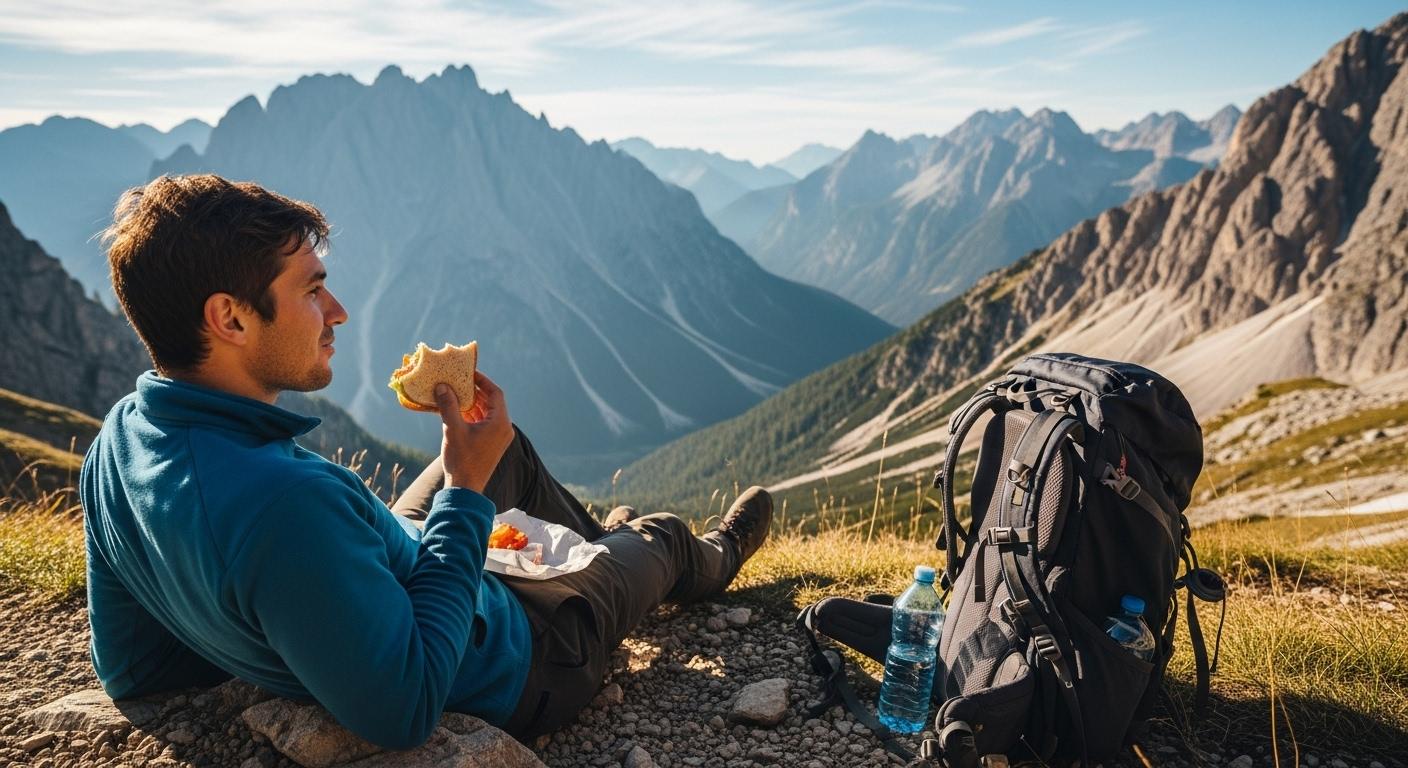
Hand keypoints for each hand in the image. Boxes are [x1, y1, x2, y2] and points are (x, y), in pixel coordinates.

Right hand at [435, 371, 512, 493]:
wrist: (465, 489)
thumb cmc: (461, 459)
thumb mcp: (453, 429)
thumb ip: (449, 405)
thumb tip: (443, 386)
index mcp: (500, 423)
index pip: (495, 393)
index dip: (482, 380)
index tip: (468, 372)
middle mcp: (504, 428)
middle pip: (492, 401)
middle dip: (475, 391)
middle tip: (459, 380)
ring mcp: (499, 438)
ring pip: (487, 413)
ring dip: (473, 403)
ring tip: (455, 392)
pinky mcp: (492, 445)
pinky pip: (485, 423)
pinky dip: (473, 415)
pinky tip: (457, 410)